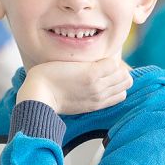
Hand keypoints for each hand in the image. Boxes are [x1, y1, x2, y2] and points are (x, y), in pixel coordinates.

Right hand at [16, 59, 132, 114]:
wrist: (40, 96)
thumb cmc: (48, 75)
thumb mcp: (68, 60)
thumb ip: (87, 59)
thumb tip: (102, 59)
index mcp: (92, 72)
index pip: (116, 63)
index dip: (109, 58)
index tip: (100, 58)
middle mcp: (98, 86)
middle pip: (124, 75)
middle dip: (119, 69)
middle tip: (107, 67)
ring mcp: (98, 97)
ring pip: (124, 87)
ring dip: (120, 80)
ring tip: (108, 77)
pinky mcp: (95, 106)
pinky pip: (118, 98)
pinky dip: (117, 91)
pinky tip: (106, 87)